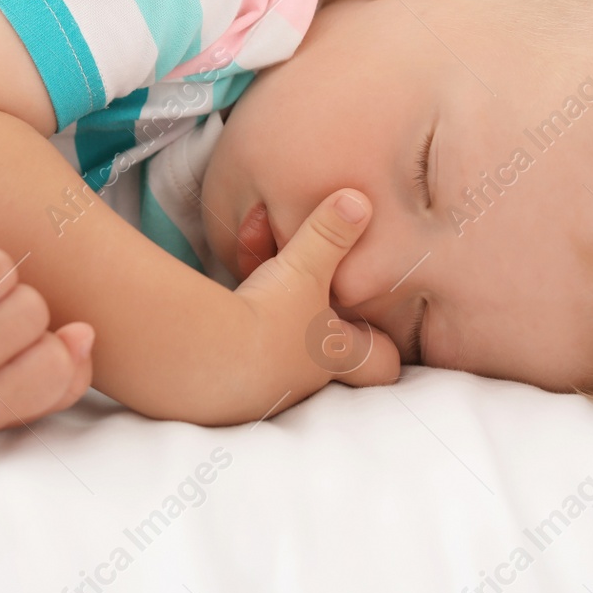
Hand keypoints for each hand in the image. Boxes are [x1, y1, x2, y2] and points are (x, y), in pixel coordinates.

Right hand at [233, 189, 401, 393]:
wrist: (206, 355)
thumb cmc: (268, 316)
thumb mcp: (303, 267)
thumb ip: (329, 234)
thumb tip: (359, 200)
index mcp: (336, 353)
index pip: (384, 364)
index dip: (386, 346)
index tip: (378, 327)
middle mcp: (307, 379)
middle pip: (333, 367)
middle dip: (326, 338)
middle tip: (315, 306)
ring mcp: (270, 391)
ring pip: (284, 363)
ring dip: (277, 334)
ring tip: (261, 293)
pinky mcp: (232, 392)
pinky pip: (244, 364)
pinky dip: (241, 341)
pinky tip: (225, 314)